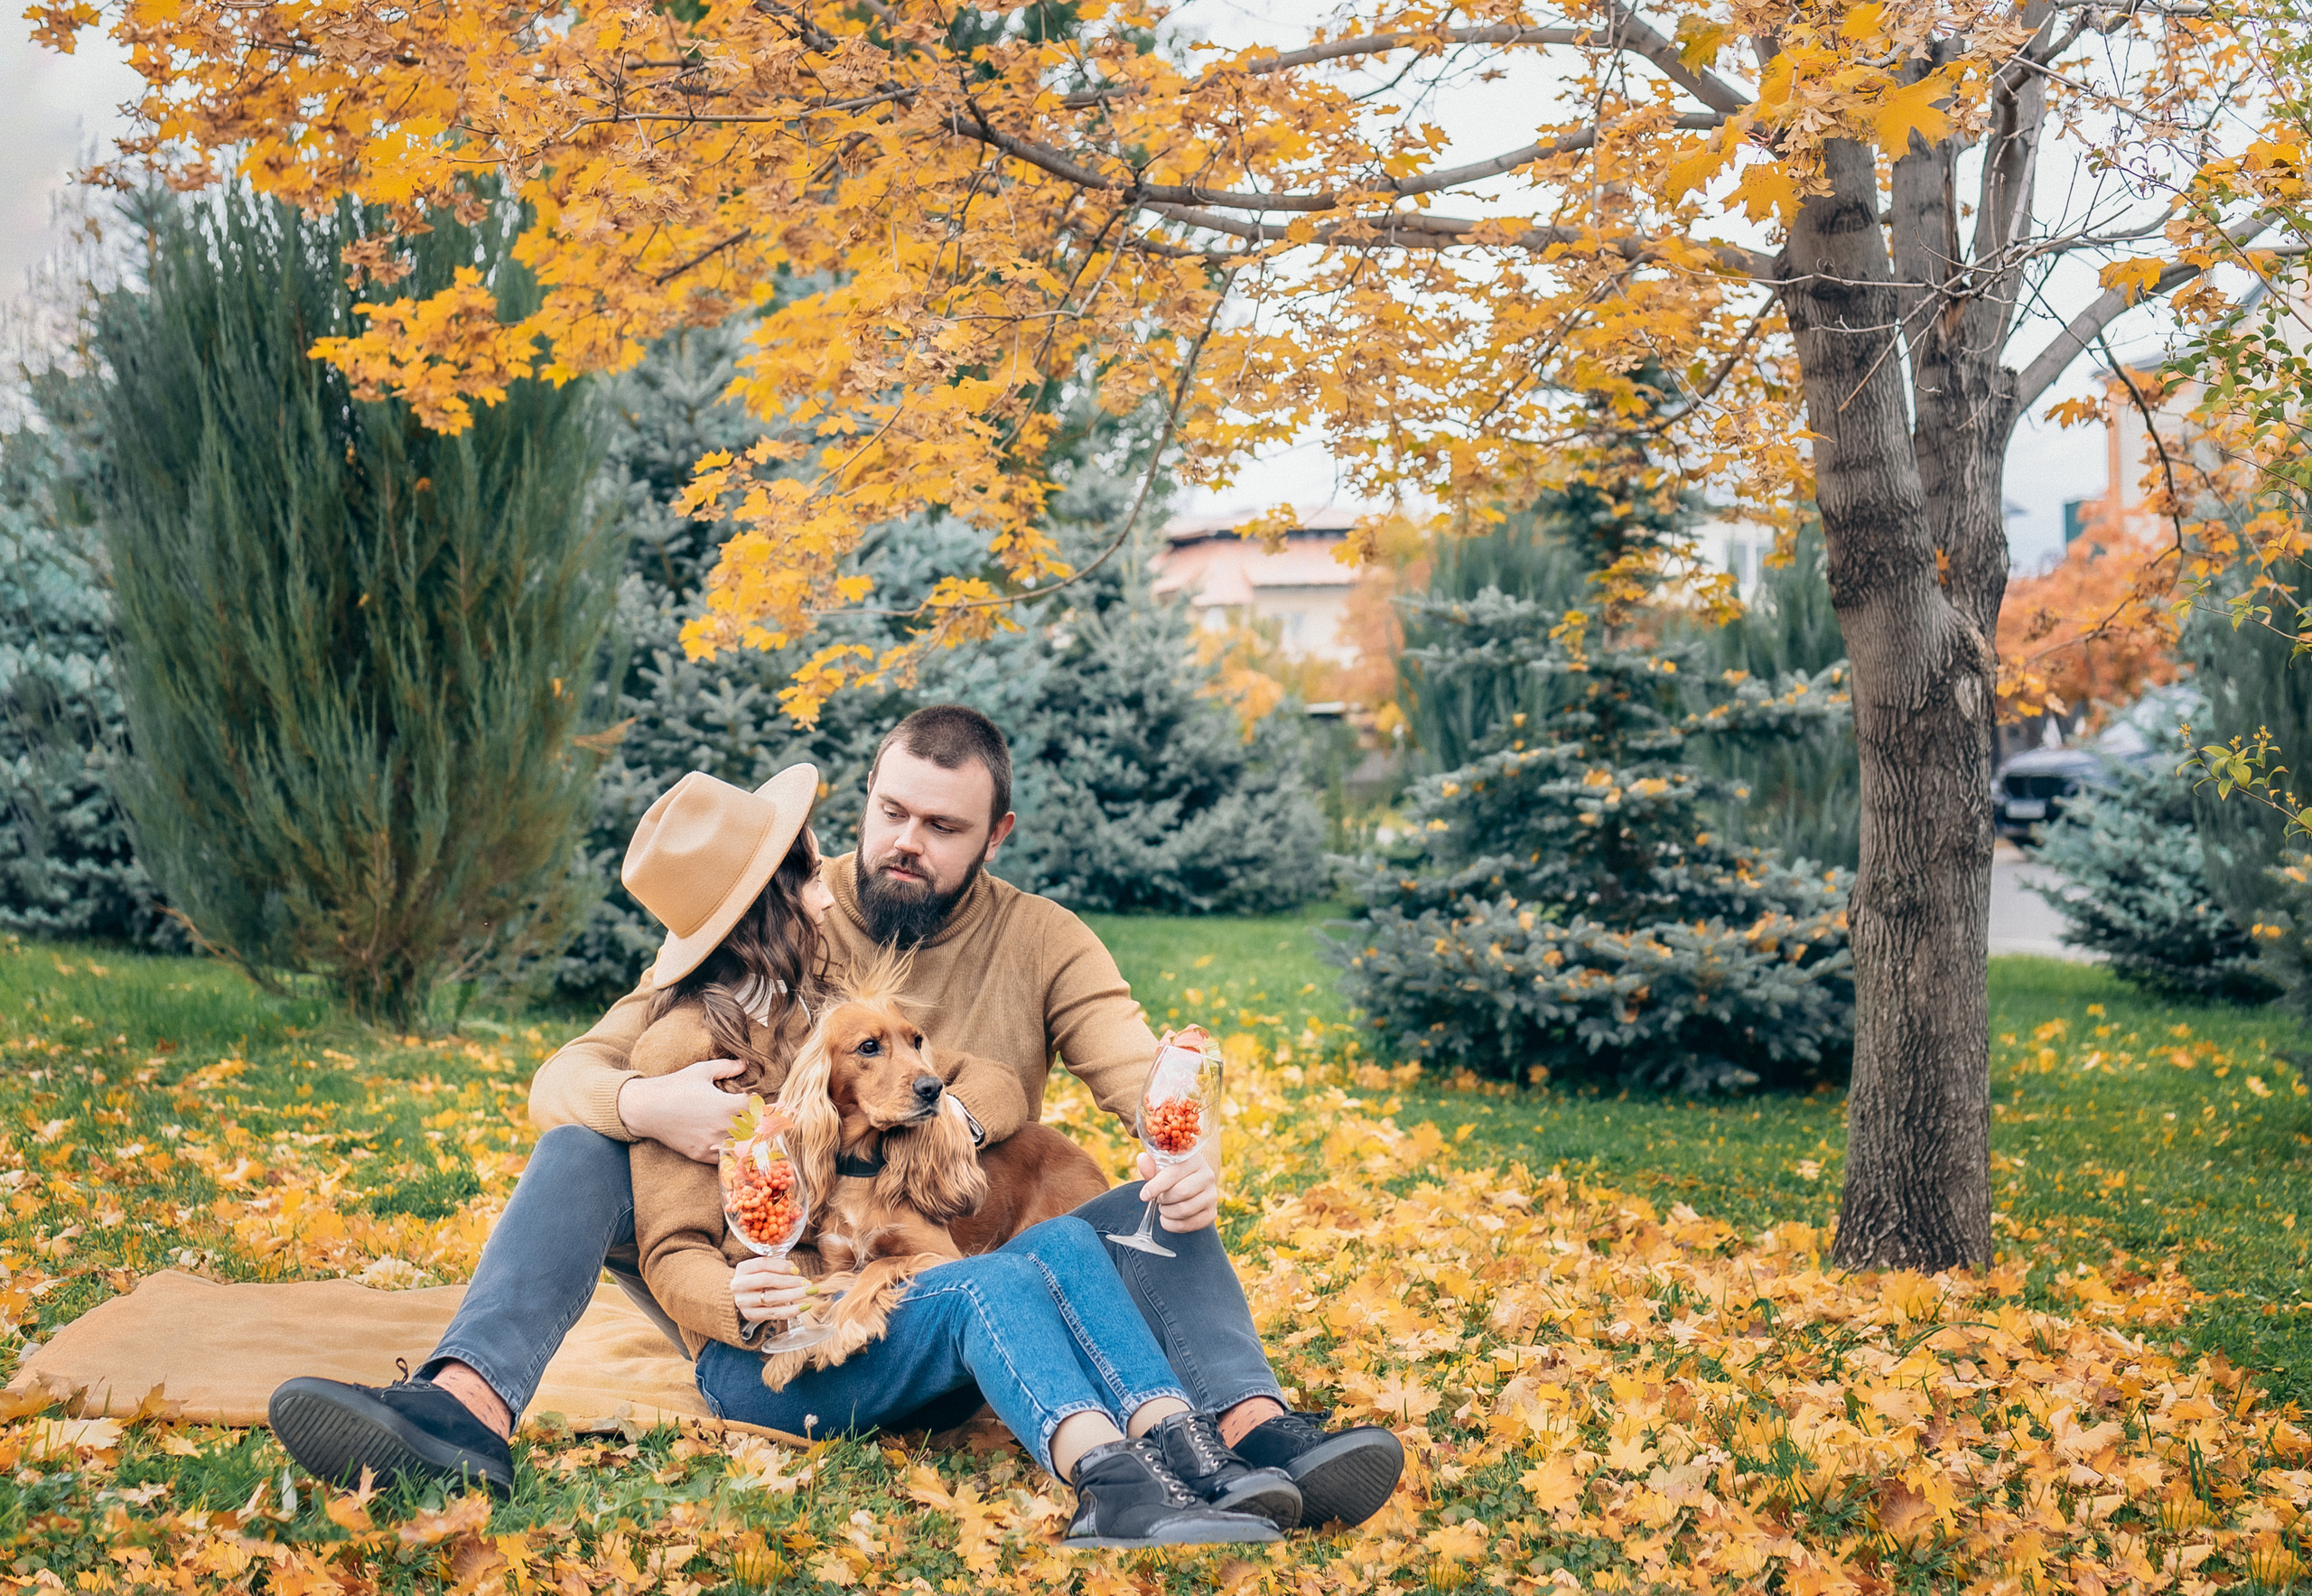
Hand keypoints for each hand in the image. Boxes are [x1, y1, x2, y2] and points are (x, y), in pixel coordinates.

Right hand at [618, 1058, 747, 1161]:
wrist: (646, 1108)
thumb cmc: (674, 1086)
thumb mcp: (702, 1071)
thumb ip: (727, 1067)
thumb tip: (744, 1063)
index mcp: (727, 1106)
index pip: (758, 1109)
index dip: (761, 1104)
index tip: (759, 1100)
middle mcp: (722, 1128)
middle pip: (754, 1129)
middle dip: (757, 1121)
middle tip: (756, 1115)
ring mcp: (711, 1144)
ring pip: (741, 1146)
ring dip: (746, 1138)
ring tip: (743, 1128)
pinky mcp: (700, 1154)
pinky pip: (723, 1156)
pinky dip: (729, 1149)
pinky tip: (727, 1140)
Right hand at [732, 1254, 810, 1324]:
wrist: (744, 1299)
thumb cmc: (757, 1281)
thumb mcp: (761, 1270)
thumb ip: (777, 1266)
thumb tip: (794, 1269)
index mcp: (743, 1269)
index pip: (762, 1264)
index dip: (781, 1266)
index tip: (797, 1270)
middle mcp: (740, 1285)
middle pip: (767, 1280)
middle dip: (790, 1281)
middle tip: (807, 1283)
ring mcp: (744, 1301)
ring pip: (772, 1297)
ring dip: (794, 1294)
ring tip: (809, 1292)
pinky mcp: (751, 1315)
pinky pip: (774, 1313)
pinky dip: (791, 1310)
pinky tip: (803, 1307)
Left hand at [1138, 1147, 1219, 1232]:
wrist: (1193, 1182)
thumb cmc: (1173, 1173)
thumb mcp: (1162, 1165)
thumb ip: (1151, 1164)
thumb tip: (1141, 1160)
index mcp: (1194, 1160)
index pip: (1173, 1174)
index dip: (1155, 1186)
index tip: (1144, 1196)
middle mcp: (1207, 1176)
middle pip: (1181, 1193)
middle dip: (1163, 1199)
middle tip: (1158, 1199)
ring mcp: (1212, 1196)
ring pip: (1184, 1210)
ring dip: (1167, 1212)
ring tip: (1164, 1207)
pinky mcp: (1212, 1213)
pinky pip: (1189, 1225)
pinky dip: (1173, 1225)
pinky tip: (1168, 1219)